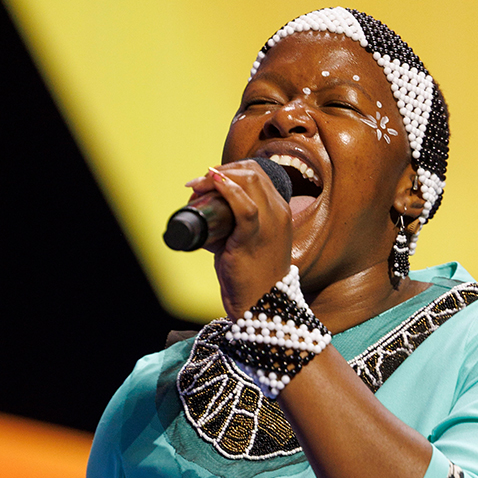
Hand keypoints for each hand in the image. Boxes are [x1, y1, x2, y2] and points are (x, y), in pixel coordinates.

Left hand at [185, 160, 292, 318]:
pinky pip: (245, 206)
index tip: (207, 181)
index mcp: (279, 211)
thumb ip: (230, 227)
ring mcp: (270, 224)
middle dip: (220, 171)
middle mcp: (279, 213)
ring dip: (217, 178)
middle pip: (251, 172)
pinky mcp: (255, 238)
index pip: (256, 175)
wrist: (262, 307)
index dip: (229, 170)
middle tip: (198, 185)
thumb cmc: (251, 278)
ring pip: (249, 181)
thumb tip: (203, 214)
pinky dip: (228, 191)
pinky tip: (213, 185)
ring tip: (197, 188)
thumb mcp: (245, 243)